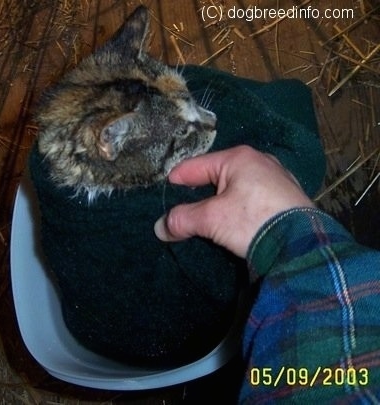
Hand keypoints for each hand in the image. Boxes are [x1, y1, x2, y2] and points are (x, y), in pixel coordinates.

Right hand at [154, 146, 314, 257]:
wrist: (303, 246)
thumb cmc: (253, 221)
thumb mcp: (212, 219)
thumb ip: (182, 220)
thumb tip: (160, 228)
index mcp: (239, 158)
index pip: (197, 165)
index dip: (178, 177)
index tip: (165, 186)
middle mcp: (260, 163)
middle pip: (218, 176)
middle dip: (200, 191)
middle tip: (184, 206)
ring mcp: (277, 180)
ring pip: (237, 188)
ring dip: (222, 201)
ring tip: (209, 216)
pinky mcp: (287, 199)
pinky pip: (254, 198)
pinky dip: (241, 208)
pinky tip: (237, 220)